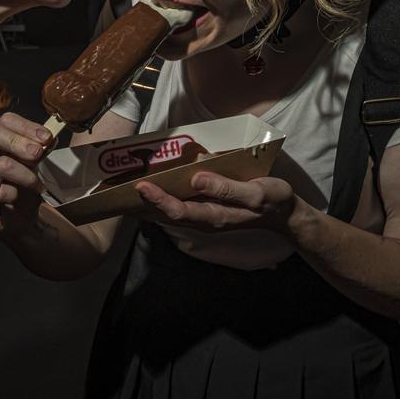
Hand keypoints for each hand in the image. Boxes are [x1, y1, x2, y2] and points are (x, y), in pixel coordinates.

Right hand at [0, 113, 51, 231]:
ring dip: (26, 174)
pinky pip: (1, 190)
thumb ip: (37, 147)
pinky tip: (20, 198)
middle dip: (18, 141)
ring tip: (37, 185)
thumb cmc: (23, 183)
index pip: (6, 121)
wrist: (18, 215)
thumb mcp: (31, 161)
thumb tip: (49, 138)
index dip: (27, 126)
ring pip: (2, 164)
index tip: (47, 138)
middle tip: (38, 154)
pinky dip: (16, 194)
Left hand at [135, 172, 298, 235]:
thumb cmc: (272, 201)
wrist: (283, 214)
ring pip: (168, 212)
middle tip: (115, 192)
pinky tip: (148, 190)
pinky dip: (160, 200)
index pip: (178, 210)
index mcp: (214, 216)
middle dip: (141, 204)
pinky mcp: (205, 210)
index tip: (141, 186)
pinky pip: (177, 206)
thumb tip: (196, 179)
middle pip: (165, 214)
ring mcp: (203, 216)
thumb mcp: (256, 192)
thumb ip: (227, 188)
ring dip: (146, 204)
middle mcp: (203, 219)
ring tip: (121, 193)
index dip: (158, 199)